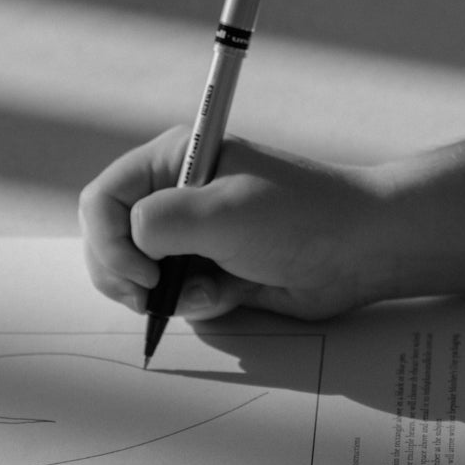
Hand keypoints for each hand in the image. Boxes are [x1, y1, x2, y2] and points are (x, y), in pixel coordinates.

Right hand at [78, 126, 385, 321]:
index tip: (143, 272)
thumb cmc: (301, 217)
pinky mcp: (214, 268)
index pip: (103, 199)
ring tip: (210, 292)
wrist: (362, 249)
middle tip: (153, 296)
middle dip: (125, 275)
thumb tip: (132, 245)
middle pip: (111, 240)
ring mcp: (195, 234)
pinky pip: (177, 295)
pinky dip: (195, 304)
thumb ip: (160, 222)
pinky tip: (229, 295)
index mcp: (175, 160)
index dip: (109, 241)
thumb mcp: (224, 211)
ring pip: (141, 275)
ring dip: (166, 294)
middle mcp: (178, 193)